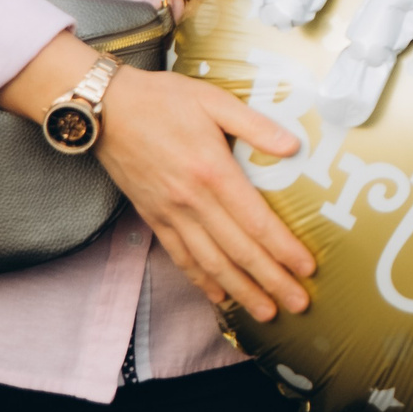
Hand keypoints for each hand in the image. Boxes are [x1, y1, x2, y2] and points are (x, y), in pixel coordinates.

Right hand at [92, 65, 318, 323]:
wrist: (105, 109)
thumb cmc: (164, 99)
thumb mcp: (215, 100)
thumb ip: (255, 125)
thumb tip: (293, 145)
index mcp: (213, 171)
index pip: (256, 221)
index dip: (283, 248)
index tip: (307, 269)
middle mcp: (192, 201)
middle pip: (238, 251)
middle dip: (270, 280)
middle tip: (298, 304)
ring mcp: (170, 214)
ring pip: (210, 262)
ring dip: (240, 290)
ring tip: (265, 312)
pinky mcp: (152, 218)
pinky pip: (180, 256)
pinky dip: (201, 280)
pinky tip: (218, 297)